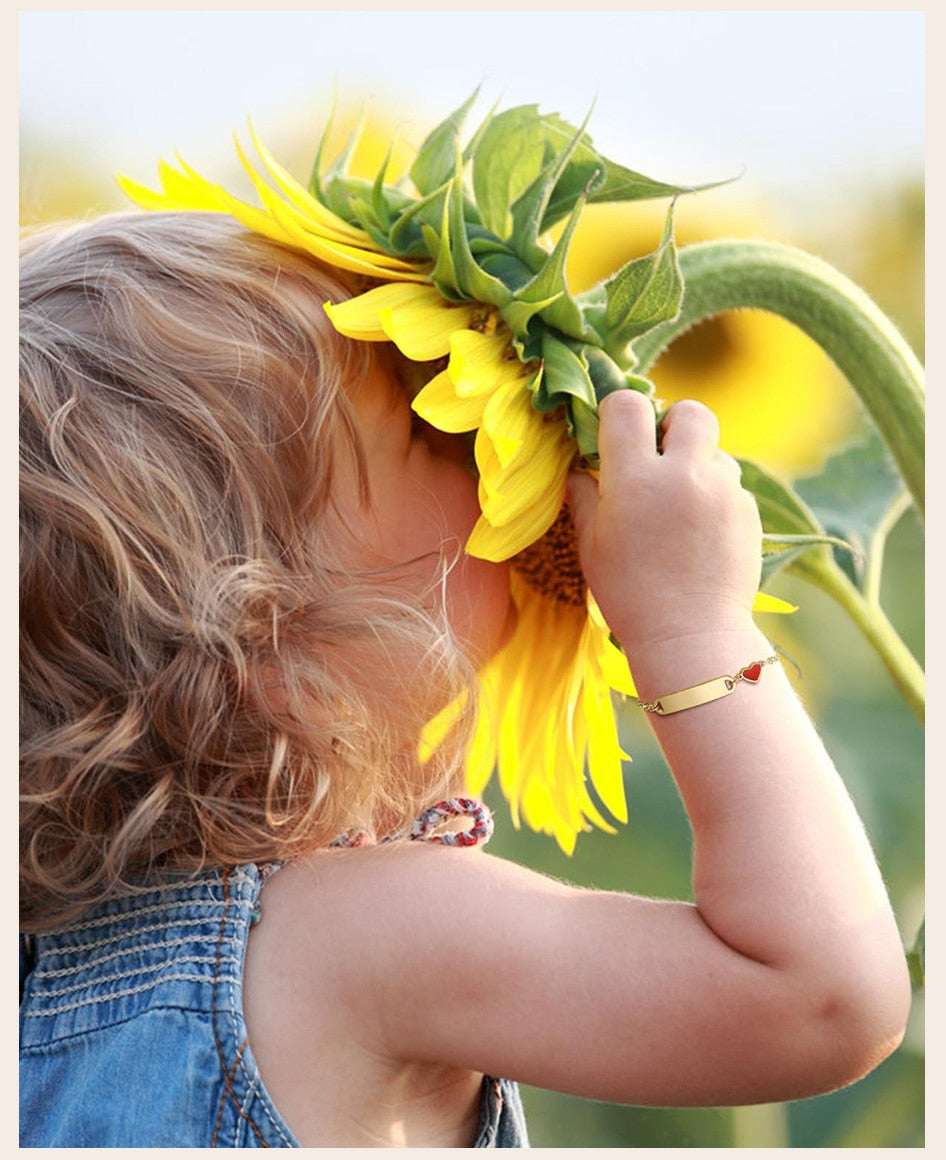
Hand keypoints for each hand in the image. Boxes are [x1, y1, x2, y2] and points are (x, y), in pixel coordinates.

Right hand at [567, 392, 761, 654]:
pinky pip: (731, 485)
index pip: (628, 406)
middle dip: (673, 424)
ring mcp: (723, 491)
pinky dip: (715, 498)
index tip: (615, 435)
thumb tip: (576, 471)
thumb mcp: (593, 547)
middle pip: (690, 411)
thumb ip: (584, 498)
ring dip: (697, 466)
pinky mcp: (749, 512)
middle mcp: (684, 474)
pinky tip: (701, 534)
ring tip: (681, 507)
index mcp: (635, 479)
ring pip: (715, 451)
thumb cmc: (629, 595)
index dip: (619, 413)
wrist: (691, 636)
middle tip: (660, 457)